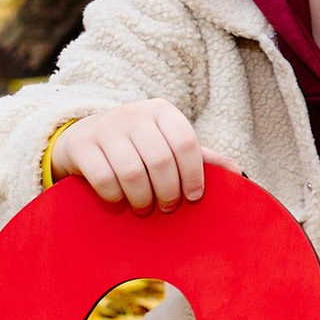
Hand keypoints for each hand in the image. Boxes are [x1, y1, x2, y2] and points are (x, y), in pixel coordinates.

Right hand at [52, 101, 212, 213]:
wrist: (82, 137)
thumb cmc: (136, 145)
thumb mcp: (166, 143)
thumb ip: (200, 157)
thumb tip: (238, 173)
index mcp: (161, 111)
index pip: (186, 142)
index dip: (194, 175)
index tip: (194, 197)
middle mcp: (134, 114)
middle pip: (161, 160)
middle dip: (168, 192)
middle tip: (168, 208)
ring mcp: (105, 128)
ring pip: (132, 172)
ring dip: (142, 198)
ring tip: (145, 207)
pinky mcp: (81, 145)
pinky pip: (103, 178)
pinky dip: (114, 196)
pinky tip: (119, 200)